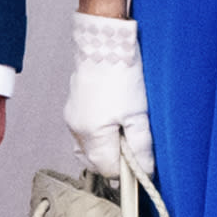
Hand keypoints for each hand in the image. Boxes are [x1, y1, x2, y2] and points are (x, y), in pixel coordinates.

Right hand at [64, 8, 154, 178]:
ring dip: (105, 150)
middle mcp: (77, 129)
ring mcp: (72, 118)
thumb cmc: (121, 75)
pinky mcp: (73, 108)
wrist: (103, 44)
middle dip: (114, 162)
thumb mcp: (139, 115)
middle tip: (133, 148)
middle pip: (95, 162)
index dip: (126, 172)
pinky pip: (83, 134)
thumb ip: (141, 147)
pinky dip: (97, 136)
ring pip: (87, 149)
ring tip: (123, 133)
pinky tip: (112, 122)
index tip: (140, 165)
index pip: (108, 170)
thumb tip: (145, 171)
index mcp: (92, 134)